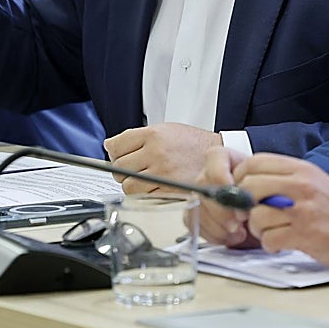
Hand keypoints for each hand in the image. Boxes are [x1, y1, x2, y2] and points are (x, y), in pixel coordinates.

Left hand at [103, 123, 222, 193]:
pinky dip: (145, 195)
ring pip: (128, 186)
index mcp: (153, 134)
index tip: (117, 156)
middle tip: (132, 170)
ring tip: (143, 180)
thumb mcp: (166, 129)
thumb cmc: (192, 144)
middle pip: (118, 168)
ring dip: (132, 185)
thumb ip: (138, 137)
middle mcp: (156, 152)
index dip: (114, 153)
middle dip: (122, 171)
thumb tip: (110, 146)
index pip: (115, 146)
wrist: (218, 157)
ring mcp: (162, 172)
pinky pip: (144, 197)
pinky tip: (154, 187)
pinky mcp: (169, 190)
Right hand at [196, 146, 258, 247]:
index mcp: (221, 157)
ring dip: (219, 225)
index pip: (214, 159)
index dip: (223, 179)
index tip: (238, 197)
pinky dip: (214, 235)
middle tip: (241, 219)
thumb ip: (258, 185)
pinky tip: (230, 236)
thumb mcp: (266, 182)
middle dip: (223, 209)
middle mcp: (206, 174)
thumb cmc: (263, 192)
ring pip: (197, 208)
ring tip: (239, 230)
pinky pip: (195, 225)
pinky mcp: (193, 214)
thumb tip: (251, 199)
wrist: (262, 207)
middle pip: (203, 188)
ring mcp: (197, 194)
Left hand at [235, 154, 328, 270]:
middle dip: (244, 205)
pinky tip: (282, 244)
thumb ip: (286, 179)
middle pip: (249, 187)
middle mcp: (302, 185)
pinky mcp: (307, 235)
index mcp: (302, 169)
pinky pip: (269, 239)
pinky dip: (270, 245)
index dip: (241, 178)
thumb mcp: (316, 182)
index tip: (243, 192)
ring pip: (256, 215)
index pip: (255, 162)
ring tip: (272, 232)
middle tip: (252, 216)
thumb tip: (249, 184)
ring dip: (258, 229)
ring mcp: (304, 210)